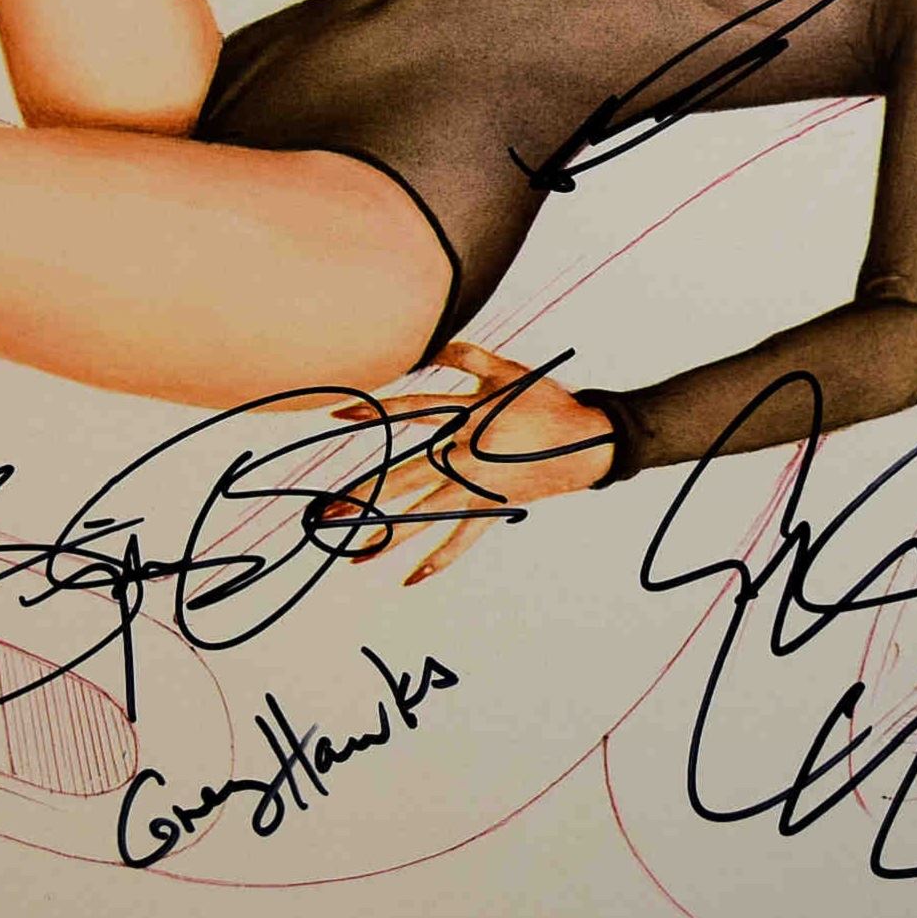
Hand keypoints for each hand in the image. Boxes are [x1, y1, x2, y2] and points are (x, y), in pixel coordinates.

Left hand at [324, 340, 615, 584]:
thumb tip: (433, 339)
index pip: (413, 410)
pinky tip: (413, 578)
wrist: (589, 441)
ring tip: (357, 555)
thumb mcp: (506, 370)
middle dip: (365, 495)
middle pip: (407, 475)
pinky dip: (440, 558)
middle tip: (327, 513)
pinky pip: (463, 537)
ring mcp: (480, 486)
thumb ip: (466, 354)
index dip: (378, 410)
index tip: (340, 414)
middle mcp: (467, 454)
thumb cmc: (546, 400)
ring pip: (427, 514)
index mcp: (469, 416)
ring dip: (390, 536)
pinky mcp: (493, 507)